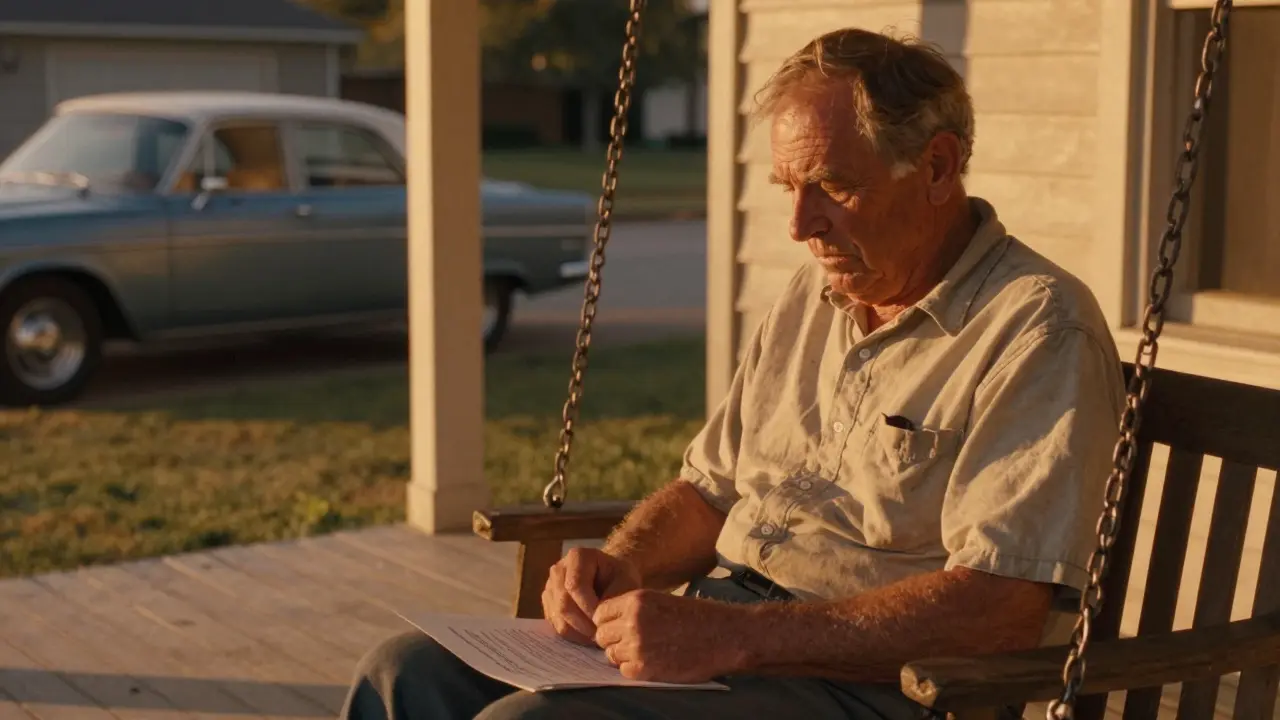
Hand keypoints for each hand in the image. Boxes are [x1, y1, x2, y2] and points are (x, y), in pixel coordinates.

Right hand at [542, 547, 640, 645]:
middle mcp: (558, 569)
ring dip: (577, 632)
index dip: (588, 607)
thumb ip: (614, 597)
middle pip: (563, 603)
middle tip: (601, 635)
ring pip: (557, 617)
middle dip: (583, 624)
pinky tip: (588, 635)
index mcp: (577, 556)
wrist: (610, 576)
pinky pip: (555, 625)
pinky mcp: (548, 603)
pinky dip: (572, 635)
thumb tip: (597, 618)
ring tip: (597, 636)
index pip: (575, 585)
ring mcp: (550, 587)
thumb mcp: (626, 581)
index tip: (604, 621)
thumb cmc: (620, 577)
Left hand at [592, 590, 746, 682]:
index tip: (619, 629)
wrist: (725, 636)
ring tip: (647, 652)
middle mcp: (632, 621)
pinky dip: (634, 670)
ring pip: (611, 654)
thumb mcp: (661, 600)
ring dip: (624, 656)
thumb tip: (610, 625)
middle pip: (602, 635)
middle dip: (613, 640)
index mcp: (636, 600)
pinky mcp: (645, 668)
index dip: (608, 623)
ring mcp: (637, 645)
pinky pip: (624, 671)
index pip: (600, 613)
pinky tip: (653, 663)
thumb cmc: (698, 618)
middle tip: (633, 644)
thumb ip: (634, 610)